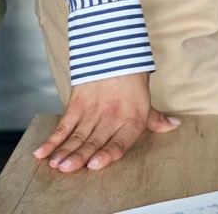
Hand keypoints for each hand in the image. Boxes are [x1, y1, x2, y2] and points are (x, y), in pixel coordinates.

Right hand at [36, 72, 178, 172]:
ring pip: (77, 134)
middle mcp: (112, 116)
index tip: (93, 165)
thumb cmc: (132, 78)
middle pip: (94, 140)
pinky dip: (53, 138)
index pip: (119, 142)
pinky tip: (43, 151)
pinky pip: (64, 124)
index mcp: (132, 119)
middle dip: (79, 156)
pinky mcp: (78, 103)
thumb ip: (155, 119)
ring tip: (56, 164)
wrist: (116, 49)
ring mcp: (93, 110)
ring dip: (64, 150)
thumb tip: (174, 125)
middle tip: (66, 168)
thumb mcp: (146, 100)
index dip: (106, 154)